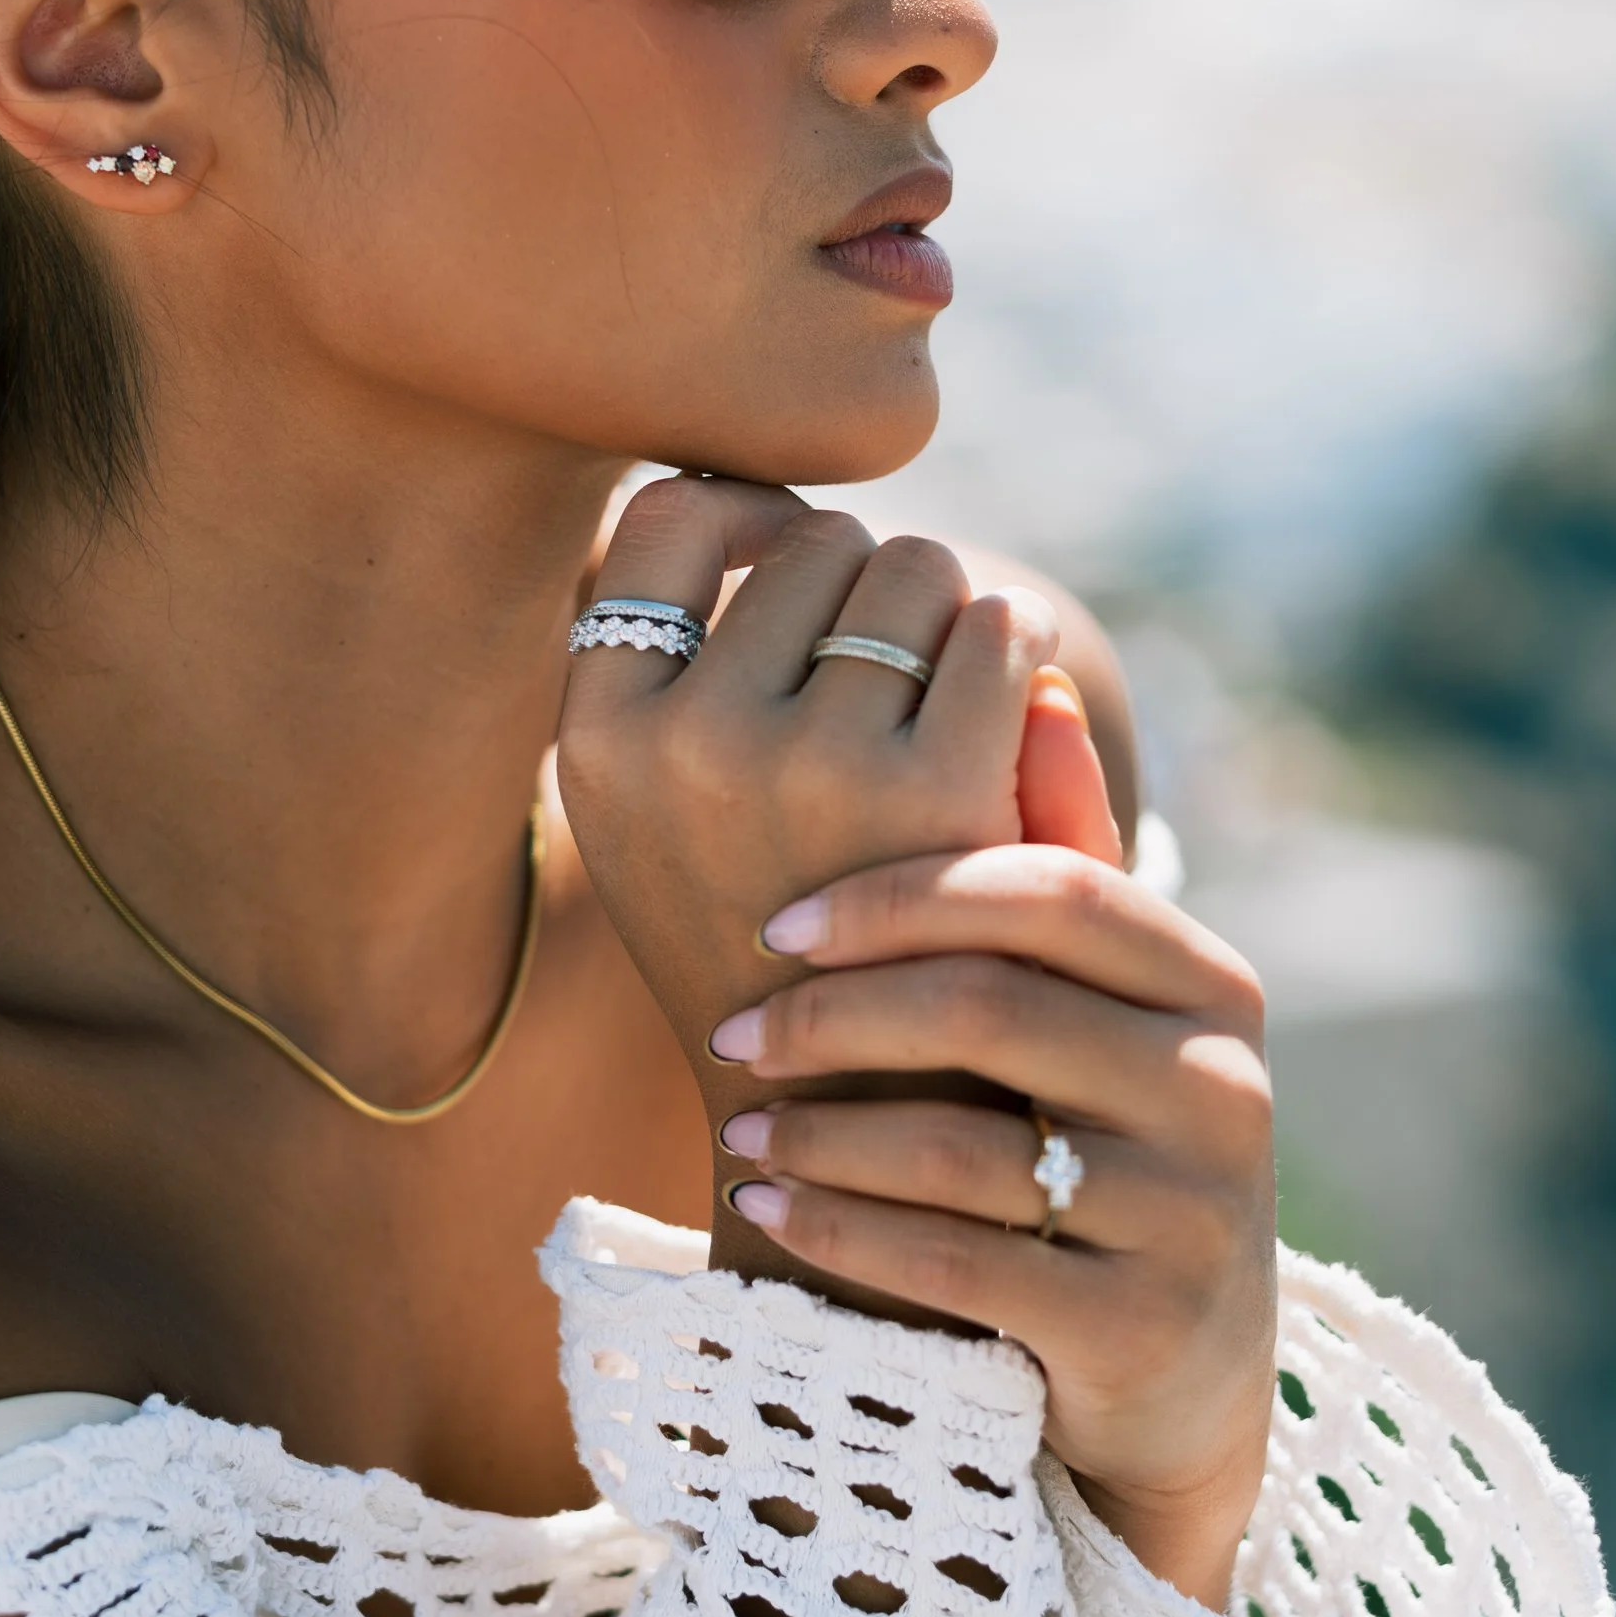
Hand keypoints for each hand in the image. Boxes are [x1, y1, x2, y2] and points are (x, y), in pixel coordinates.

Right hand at [556, 472, 1062, 1082]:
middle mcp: (683, 742)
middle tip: (888, 677)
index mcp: (599, 738)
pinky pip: (994, 626)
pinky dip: (1016, 643)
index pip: (668, 516)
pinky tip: (1016, 695)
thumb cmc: (779, 938)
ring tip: (948, 694)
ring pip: (912, 566)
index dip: (747, 515)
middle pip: (815, 539)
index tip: (792, 569)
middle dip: (866, 583)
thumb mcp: (676, 806)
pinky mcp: (929, 793)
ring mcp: (804, 766)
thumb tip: (789, 499)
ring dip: (946, 611)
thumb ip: (707, 646)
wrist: (862, 1117)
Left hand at [710, 845, 1276, 1609]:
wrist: (1177, 1383)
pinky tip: (766, 1205)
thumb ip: (1068, 853)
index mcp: (1210, 983)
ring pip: (966, 1143)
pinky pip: (958, 1260)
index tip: (778, 920)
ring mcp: (1193, 1215)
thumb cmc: (1103, 1152)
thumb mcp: (1101, 1010)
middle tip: (730, 1028)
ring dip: (825, 1129)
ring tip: (736, 1123)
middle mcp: (1224, 1087)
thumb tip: (1037, 675)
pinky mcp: (1141, 1329)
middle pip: (997, 1006)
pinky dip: (843, 1227)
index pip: (1051, 891)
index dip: (903, 893)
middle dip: (841, 1013)